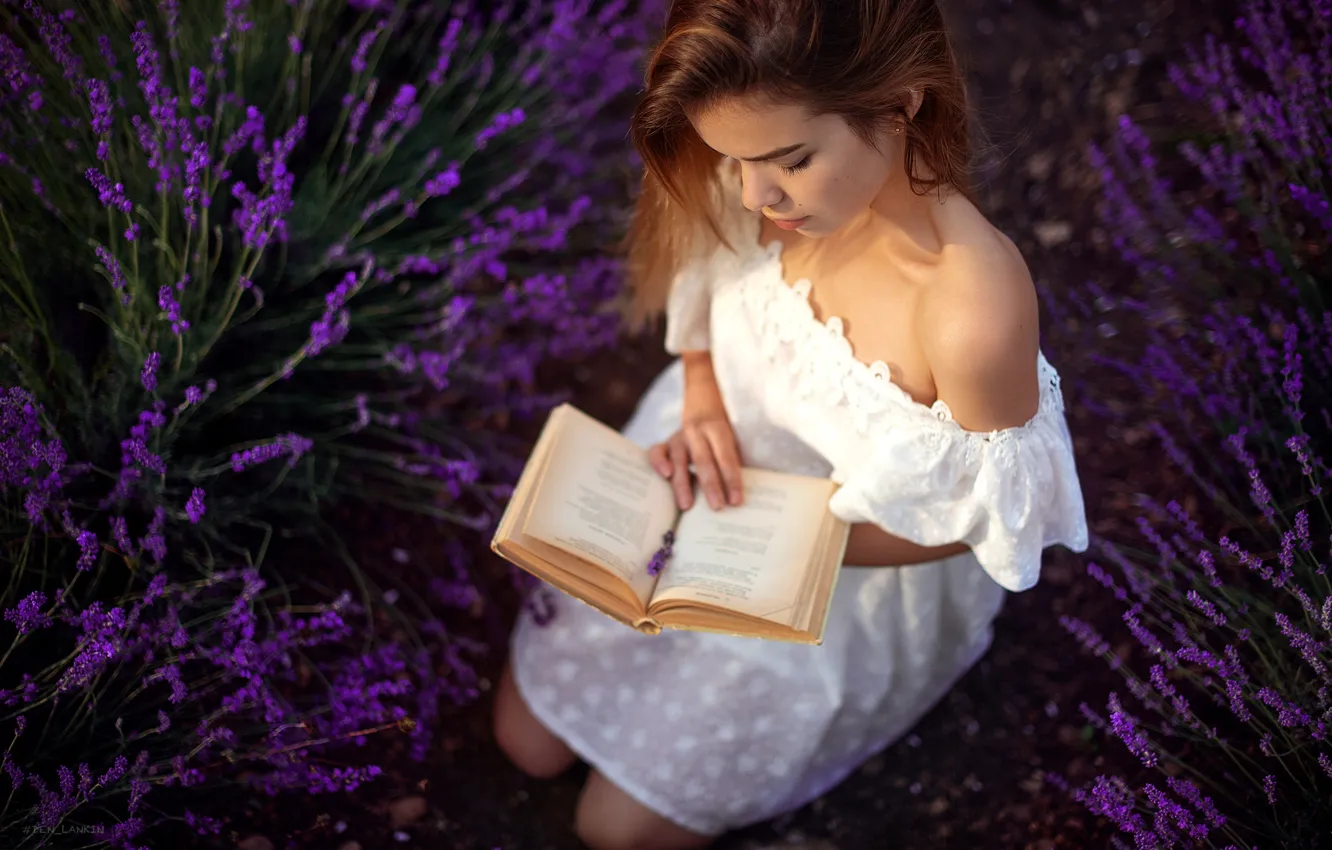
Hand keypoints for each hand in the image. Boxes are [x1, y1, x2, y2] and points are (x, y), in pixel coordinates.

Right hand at [648, 356, 742, 510]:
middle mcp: (697, 429)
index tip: (737, 500)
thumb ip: (732, 456)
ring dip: (683, 484)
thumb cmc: (723, 425)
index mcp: (719, 427)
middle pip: (704, 460)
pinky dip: (658, 463)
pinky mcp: (667, 441)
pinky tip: (664, 476)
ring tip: (687, 506)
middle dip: (711, 486)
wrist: (703, 394)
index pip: (727, 456)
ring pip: (679, 459)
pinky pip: (657, 451)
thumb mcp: (733, 434)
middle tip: (717, 507)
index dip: (732, 479)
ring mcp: (680, 434)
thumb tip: (738, 491)